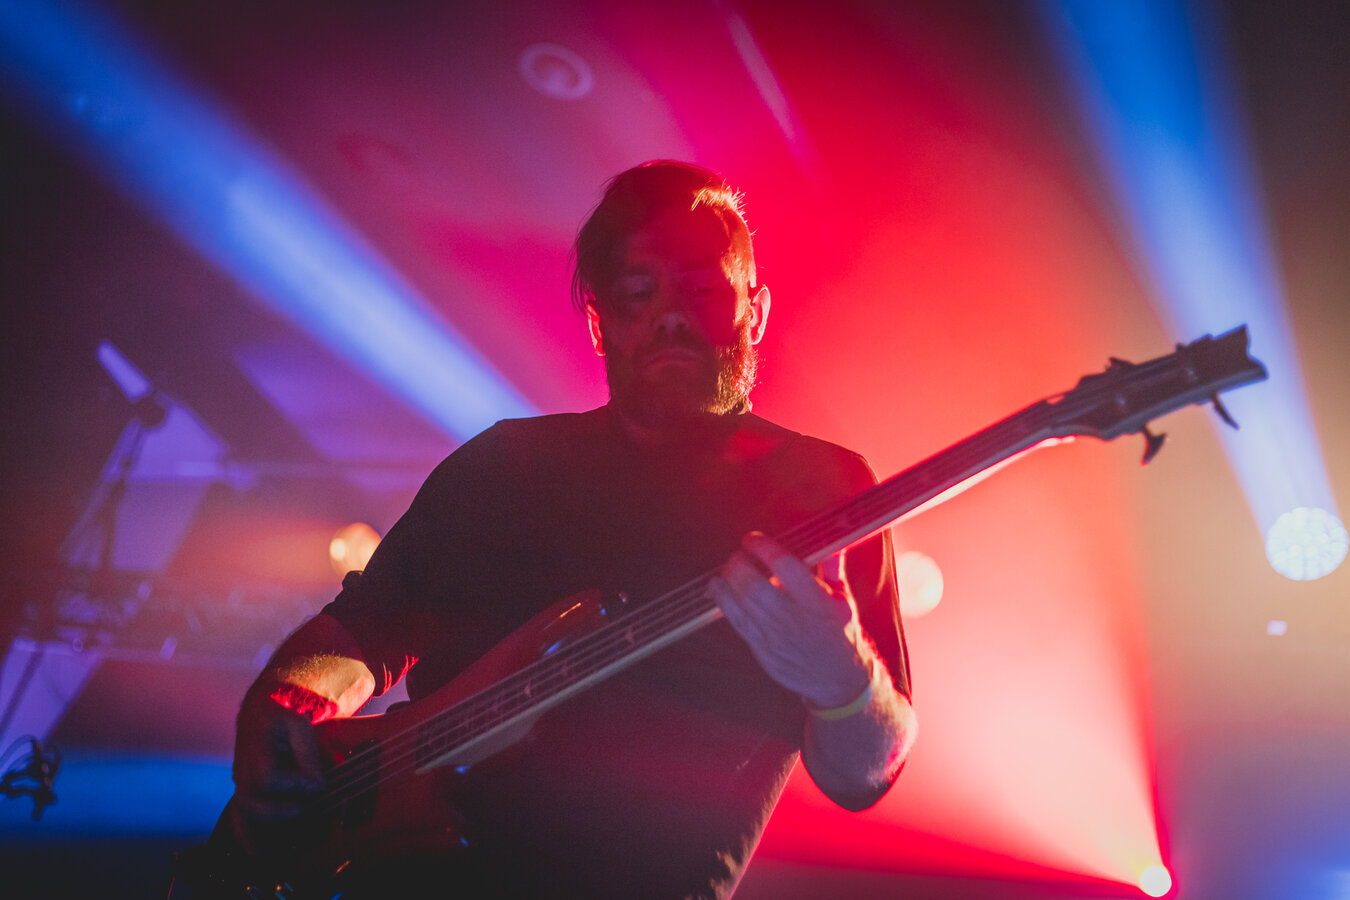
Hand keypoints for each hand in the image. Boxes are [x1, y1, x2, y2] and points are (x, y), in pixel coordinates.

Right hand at [230, 690, 327, 848]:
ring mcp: (241, 784)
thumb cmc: (282, 718)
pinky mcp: (244, 793)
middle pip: (249, 802)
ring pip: (242, 815)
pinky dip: (247, 838)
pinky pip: (239, 819)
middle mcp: (243, 771)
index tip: (317, 785)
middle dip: (275, 812)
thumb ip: (309, 752)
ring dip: (258, 834)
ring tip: (278, 848)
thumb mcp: (298, 724)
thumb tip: (318, 784)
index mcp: (255, 750)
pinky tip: (259, 853)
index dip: (293, 785)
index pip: (267, 777)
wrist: (258, 713)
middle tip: (300, 811)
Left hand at [709, 532, 871, 708]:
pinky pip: (736, 622)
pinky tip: (718, 587)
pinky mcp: (762, 651)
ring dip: (728, 579)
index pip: (785, 566)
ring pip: (740, 603)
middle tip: (740, 553)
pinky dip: (723, 601)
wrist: (838, 680)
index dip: (764, 548)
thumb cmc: (841, 634)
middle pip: (754, 585)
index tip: (753, 538)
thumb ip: (831, 567)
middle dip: (740, 563)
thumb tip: (829, 538)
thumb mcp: (843, 600)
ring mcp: (774, 637)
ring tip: (728, 568)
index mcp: (817, 602)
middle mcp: (793, 619)